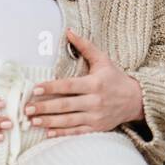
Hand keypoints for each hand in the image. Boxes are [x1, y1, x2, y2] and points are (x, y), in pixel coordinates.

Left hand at [21, 28, 144, 137]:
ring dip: (49, 121)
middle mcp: (95, 101)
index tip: (35, 89)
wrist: (136, 100)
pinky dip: (62, 133)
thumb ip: (85, 46)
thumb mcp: (103, 60)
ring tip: (32, 121)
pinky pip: (77, 132)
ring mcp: (96, 116)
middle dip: (45, 107)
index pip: (69, 86)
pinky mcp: (97, 128)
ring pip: (69, 120)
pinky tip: (48, 132)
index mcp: (95, 83)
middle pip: (66, 105)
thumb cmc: (115, 78)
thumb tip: (69, 31)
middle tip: (27, 108)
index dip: (51, 87)